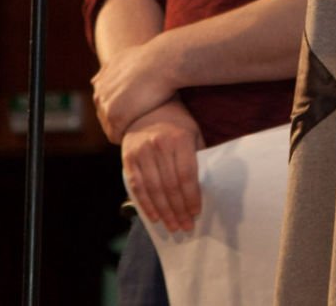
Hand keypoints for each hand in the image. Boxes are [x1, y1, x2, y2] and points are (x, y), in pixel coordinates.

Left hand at [92, 35, 179, 141]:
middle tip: (138, 125)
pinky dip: (125, 138)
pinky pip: (115, 136)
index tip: (135, 115)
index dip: (120, 112)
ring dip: (122, 131)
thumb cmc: (152, 60)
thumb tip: (95, 80)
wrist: (161, 62)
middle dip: (119, 123)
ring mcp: (105, 106)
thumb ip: (109, 70)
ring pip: (109, 128)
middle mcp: (99, 94)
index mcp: (101, 82)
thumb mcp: (124, 58)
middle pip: (105, 118)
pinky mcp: (115, 116)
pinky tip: (138, 136)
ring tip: (140, 132)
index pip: (105, 106)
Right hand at [121, 100, 204, 231]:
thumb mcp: (193, 133)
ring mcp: (141, 151)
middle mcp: (159, 144)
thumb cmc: (177, 123)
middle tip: (186, 226)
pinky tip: (154, 217)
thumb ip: (198, 157)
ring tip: (173, 226)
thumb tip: (207, 187)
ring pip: (153, 189)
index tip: (196, 213)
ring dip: (164, 212)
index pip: (186, 175)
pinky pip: (137, 186)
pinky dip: (145, 204)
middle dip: (179, 210)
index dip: (191, 197)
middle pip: (170, 186)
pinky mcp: (128, 157)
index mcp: (179, 138)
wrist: (147, 108)